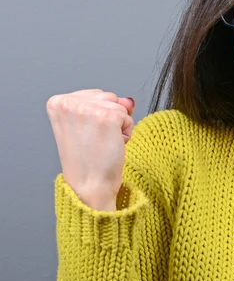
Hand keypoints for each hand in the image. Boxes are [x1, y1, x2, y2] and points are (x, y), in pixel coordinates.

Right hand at [46, 89, 135, 209]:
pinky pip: (128, 116)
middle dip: (109, 118)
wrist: (88, 185)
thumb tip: (128, 100)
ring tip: (101, 143)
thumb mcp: (90, 124)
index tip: (85, 134)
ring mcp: (88, 109)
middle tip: (94, 140)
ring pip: (119, 105)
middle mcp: (69, 103)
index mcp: (58, 102)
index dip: (97, 115)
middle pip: (108, 96)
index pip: (95, 94)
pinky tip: (111, 145)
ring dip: (118, 125)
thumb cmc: (87, 160)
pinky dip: (125, 132)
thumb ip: (107, 105)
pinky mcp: (107, 117)